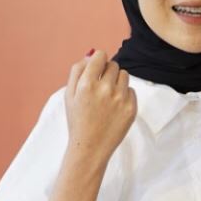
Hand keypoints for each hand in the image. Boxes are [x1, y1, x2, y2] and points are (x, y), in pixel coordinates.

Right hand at [63, 50, 135, 164]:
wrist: (90, 147)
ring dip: (117, 81)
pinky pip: (131, 90)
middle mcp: (105, 89)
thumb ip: (77, 70)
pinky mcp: (131, 108)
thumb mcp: (69, 94)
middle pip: (113, 64)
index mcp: (86, 84)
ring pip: (124, 75)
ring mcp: (120, 98)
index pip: (100, 56)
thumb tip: (91, 53)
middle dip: (107, 71)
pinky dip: (124, 95)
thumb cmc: (77, 119)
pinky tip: (114, 107)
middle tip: (100, 86)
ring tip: (107, 96)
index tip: (97, 68)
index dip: (98, 61)